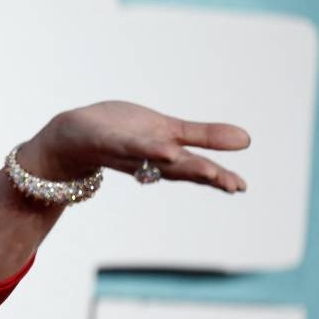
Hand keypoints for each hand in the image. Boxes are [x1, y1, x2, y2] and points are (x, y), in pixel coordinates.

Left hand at [18, 101, 250, 192]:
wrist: (71, 136)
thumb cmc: (121, 133)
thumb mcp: (167, 131)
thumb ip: (203, 136)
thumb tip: (247, 140)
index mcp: (165, 156)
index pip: (194, 168)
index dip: (217, 178)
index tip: (241, 187)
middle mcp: (148, 159)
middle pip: (179, 169)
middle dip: (206, 176)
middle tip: (234, 185)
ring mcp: (127, 151)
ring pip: (156, 160)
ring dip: (181, 165)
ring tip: (208, 171)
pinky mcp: (107, 140)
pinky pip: (128, 145)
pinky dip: (146, 148)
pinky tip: (165, 150)